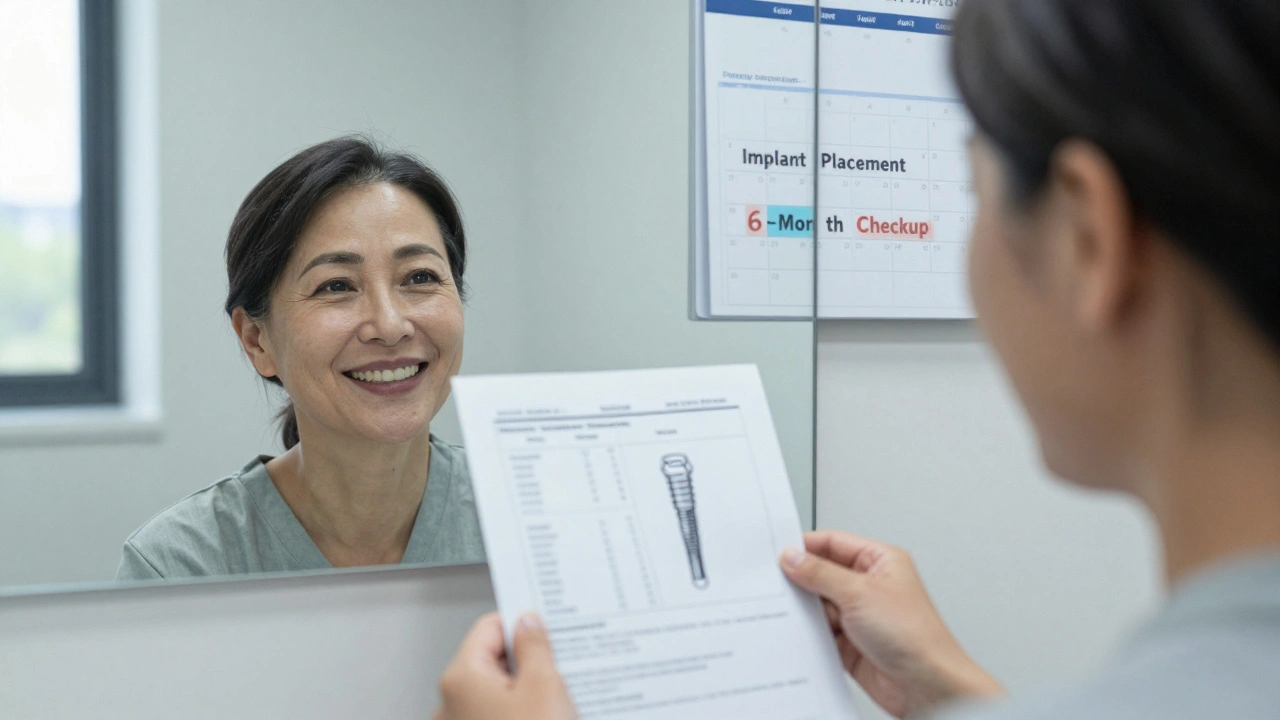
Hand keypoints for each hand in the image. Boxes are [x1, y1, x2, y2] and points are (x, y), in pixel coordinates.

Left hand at [434, 612, 576, 719]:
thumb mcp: (544, 685)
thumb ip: (535, 645)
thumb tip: (529, 624)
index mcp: (460, 678)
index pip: (490, 627)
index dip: (522, 624)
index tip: (546, 628)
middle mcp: (450, 701)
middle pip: (493, 658)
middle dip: (527, 660)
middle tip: (557, 667)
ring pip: (498, 687)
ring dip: (525, 687)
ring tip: (553, 700)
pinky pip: (497, 709)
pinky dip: (519, 707)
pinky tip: (542, 714)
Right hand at [781, 531, 1002, 718]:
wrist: (927, 686)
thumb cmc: (915, 636)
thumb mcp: (859, 592)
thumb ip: (820, 573)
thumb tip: (793, 557)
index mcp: (879, 561)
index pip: (833, 543)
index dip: (805, 546)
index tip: (778, 553)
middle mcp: (869, 586)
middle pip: (822, 574)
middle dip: (801, 580)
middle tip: (774, 583)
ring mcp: (859, 615)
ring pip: (818, 605)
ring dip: (804, 610)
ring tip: (787, 610)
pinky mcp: (850, 642)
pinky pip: (820, 632)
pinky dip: (808, 633)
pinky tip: (797, 633)